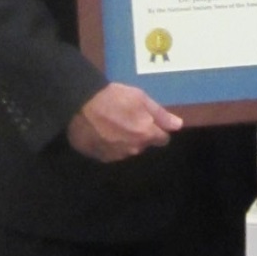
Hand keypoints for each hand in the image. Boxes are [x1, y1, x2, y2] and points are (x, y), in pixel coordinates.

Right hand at [67, 82, 182, 161]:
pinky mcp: (101, 158)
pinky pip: (112, 153)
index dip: (158, 130)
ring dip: (125, 141)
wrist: (78, 106)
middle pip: (145, 144)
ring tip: (112, 125)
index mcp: (146, 134)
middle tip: (127, 119)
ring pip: (129, 149)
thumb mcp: (139, 98)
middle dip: (141, 135)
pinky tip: (102, 133)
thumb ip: (160, 114)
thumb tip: (178, 125)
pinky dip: (110, 145)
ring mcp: (117, 155)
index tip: (149, 121)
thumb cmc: (111, 98)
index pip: (163, 139)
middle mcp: (134, 148)